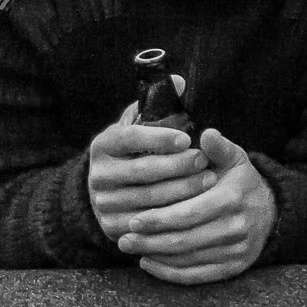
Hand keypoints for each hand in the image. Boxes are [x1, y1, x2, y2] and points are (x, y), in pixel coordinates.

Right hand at [88, 84, 213, 241]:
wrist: (112, 191)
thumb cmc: (137, 151)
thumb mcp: (141, 125)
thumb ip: (157, 105)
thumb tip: (178, 80)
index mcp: (104, 145)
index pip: (130, 138)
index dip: (158, 138)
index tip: (186, 138)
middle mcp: (98, 174)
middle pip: (142, 170)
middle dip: (177, 166)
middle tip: (204, 160)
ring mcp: (103, 202)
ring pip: (147, 198)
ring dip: (182, 190)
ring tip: (208, 179)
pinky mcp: (113, 225)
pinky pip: (146, 223)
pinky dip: (173, 216)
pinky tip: (195, 207)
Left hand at [117, 128, 274, 283]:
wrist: (270, 214)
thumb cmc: (242, 184)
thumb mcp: (235, 161)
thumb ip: (219, 148)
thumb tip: (207, 133)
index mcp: (232, 198)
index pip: (188, 213)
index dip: (158, 219)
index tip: (133, 219)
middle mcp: (236, 227)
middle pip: (183, 239)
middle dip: (149, 240)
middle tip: (123, 237)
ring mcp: (235, 250)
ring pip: (186, 259)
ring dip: (154, 255)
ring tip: (130, 247)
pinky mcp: (232, 268)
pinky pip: (194, 275)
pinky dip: (168, 272)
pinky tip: (148, 261)